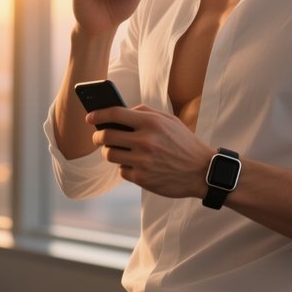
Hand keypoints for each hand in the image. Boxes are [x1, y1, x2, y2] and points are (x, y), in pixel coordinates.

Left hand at [87, 105, 212, 198]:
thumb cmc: (184, 143)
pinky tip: (135, 164)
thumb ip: (146, 113)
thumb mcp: (169, 121)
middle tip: (98, 137)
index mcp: (152, 122)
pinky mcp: (142, 178)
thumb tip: (121, 112)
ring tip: (117, 150)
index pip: (115, 114)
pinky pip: (121, 171)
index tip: (90, 117)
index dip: (98, 114)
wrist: (202, 172)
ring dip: (109, 152)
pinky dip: (125, 167)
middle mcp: (145, 141)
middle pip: (106, 136)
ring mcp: (143, 161)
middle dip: (98, 136)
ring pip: (110, 155)